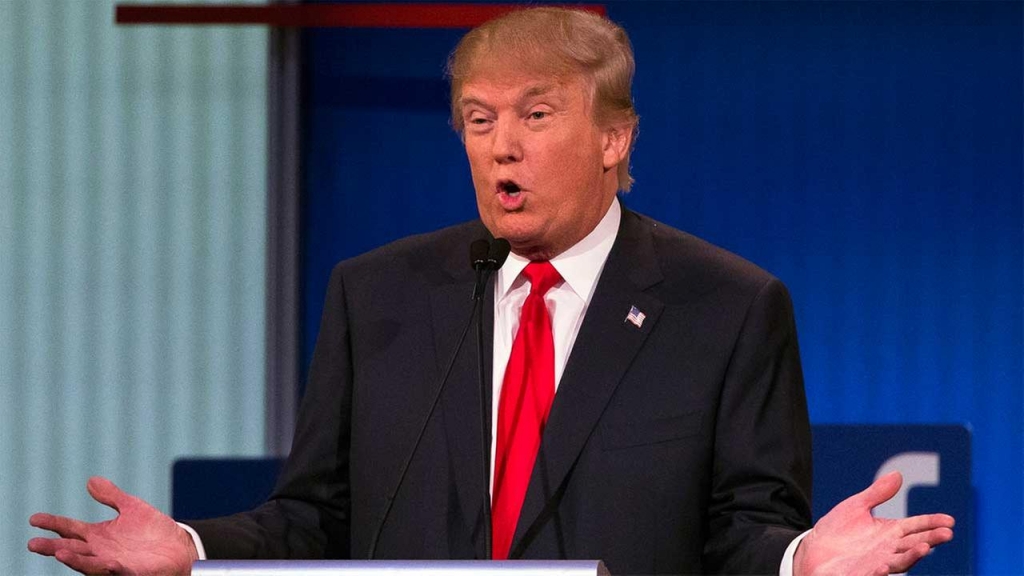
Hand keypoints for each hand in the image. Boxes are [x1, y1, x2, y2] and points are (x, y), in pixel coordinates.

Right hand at [28, 476, 198, 574]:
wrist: (179, 548)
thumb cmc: (153, 532)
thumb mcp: (132, 508)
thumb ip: (111, 496)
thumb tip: (90, 481)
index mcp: (99, 536)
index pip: (70, 529)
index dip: (53, 524)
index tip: (34, 519)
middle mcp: (102, 551)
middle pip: (72, 549)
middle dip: (53, 547)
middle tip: (33, 544)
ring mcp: (115, 563)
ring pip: (90, 564)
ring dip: (75, 560)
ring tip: (59, 553)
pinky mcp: (133, 572)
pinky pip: (120, 572)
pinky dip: (111, 568)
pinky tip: (107, 562)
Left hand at [794, 471, 953, 575]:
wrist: (813, 550)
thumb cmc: (837, 530)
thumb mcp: (856, 507)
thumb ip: (877, 494)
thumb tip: (898, 474)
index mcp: (890, 532)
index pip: (915, 527)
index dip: (932, 523)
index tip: (949, 520)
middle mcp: (888, 550)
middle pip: (913, 545)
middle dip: (930, 539)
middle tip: (946, 534)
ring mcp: (876, 564)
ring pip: (898, 563)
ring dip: (911, 557)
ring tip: (924, 548)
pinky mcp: (859, 575)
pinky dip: (878, 573)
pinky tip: (882, 567)